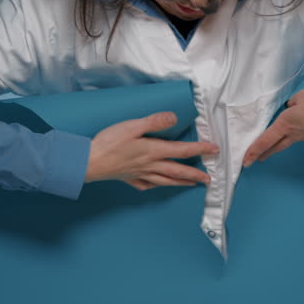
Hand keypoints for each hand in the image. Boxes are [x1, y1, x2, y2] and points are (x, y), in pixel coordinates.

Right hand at [85, 112, 219, 190]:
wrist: (89, 162)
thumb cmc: (109, 143)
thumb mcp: (132, 126)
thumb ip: (154, 121)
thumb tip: (174, 117)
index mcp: (153, 150)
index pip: (182, 150)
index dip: (200, 149)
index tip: (214, 150)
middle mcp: (150, 164)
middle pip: (177, 170)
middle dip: (195, 174)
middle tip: (209, 178)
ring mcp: (140, 173)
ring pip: (165, 180)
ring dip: (181, 182)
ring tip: (191, 184)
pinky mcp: (128, 178)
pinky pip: (146, 184)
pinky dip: (155, 185)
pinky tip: (156, 185)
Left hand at [243, 87, 303, 167]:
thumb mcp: (300, 97)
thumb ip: (292, 103)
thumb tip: (292, 108)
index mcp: (284, 124)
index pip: (265, 141)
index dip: (254, 151)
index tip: (246, 161)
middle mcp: (294, 135)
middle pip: (275, 146)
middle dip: (265, 153)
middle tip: (256, 160)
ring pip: (291, 141)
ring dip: (283, 142)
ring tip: (278, 143)